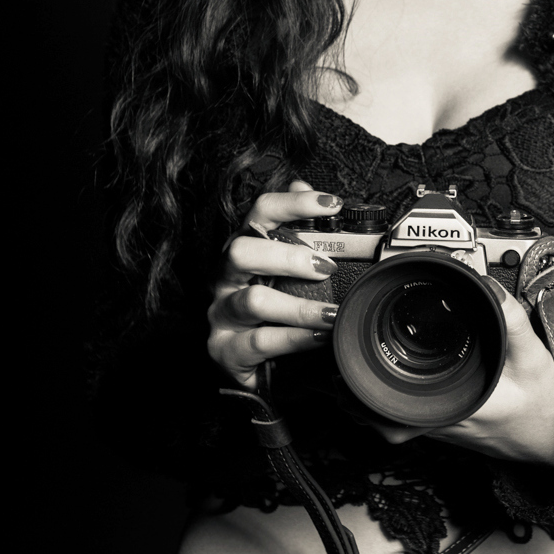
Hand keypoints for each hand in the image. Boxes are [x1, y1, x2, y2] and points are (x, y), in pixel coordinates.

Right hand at [207, 180, 344, 389]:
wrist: (253, 369)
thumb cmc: (270, 311)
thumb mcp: (286, 271)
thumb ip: (297, 231)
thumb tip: (305, 185)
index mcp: (244, 250)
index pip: (260, 213)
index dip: (293, 203)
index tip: (331, 204)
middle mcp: (226, 277)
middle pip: (242, 251)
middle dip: (287, 256)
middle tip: (326, 267)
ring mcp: (222, 313)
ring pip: (253, 301)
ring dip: (299, 307)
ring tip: (332, 313)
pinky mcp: (225, 349)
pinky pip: (260, 342)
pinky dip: (295, 339)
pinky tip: (319, 338)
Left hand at [372, 279, 553, 468]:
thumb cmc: (546, 408)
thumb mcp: (534, 358)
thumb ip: (512, 321)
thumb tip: (489, 287)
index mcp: (456, 405)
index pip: (393, 404)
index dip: (365, 385)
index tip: (353, 362)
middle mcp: (443, 422)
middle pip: (380, 415)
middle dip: (358, 389)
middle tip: (346, 361)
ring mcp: (443, 430)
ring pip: (391, 419)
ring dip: (373, 395)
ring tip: (362, 368)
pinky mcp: (448, 427)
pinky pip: (409, 417)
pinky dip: (395, 399)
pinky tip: (400, 378)